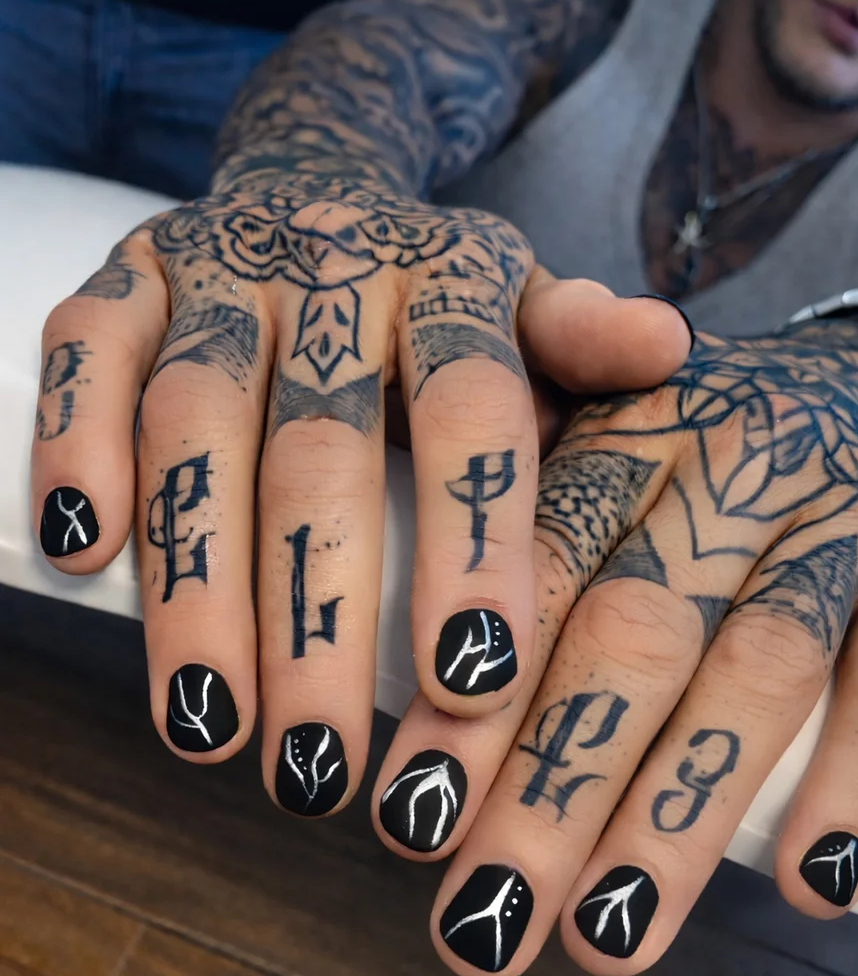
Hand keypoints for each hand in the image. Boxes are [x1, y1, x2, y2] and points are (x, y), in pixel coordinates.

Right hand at [31, 175, 687, 817]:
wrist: (319, 202)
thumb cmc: (435, 313)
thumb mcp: (525, 321)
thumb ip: (580, 352)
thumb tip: (667, 348)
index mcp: (452, 282)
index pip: (473, 416)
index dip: (471, 548)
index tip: (473, 687)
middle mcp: (334, 263)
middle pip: (321, 452)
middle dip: (316, 624)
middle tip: (319, 773)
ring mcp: (221, 269)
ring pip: (196, 427)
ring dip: (194, 585)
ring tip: (208, 728)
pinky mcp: (128, 279)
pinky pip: (89, 352)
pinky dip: (74, 444)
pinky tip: (83, 553)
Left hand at [372, 290, 857, 975]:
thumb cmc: (705, 439)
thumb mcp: (610, 425)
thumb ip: (520, 521)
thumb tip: (415, 676)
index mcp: (624, 436)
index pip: (536, 580)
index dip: (477, 703)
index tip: (414, 819)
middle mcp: (725, 469)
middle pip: (632, 639)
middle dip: (554, 792)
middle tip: (486, 920)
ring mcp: (835, 514)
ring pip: (755, 674)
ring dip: (679, 817)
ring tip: (608, 939)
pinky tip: (810, 879)